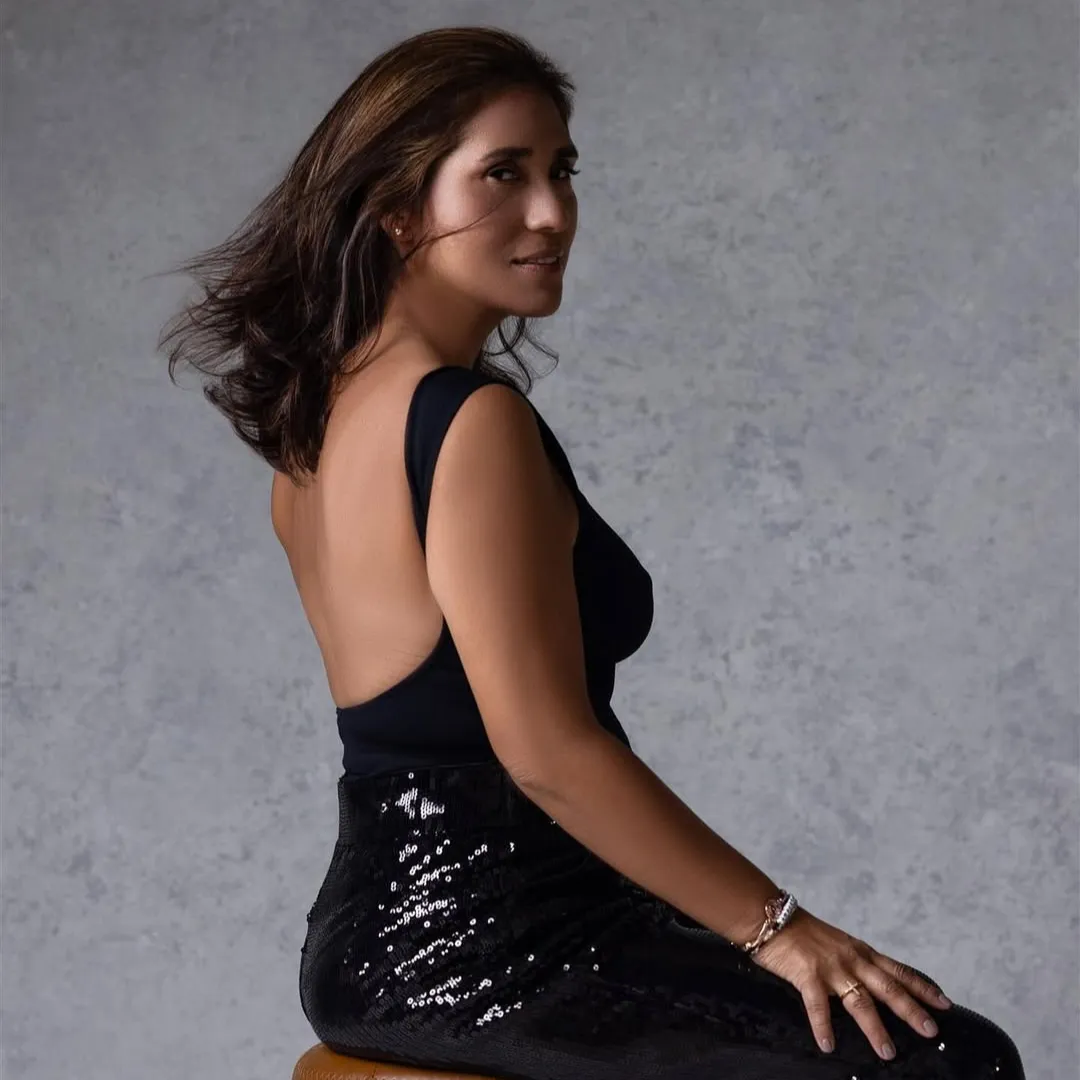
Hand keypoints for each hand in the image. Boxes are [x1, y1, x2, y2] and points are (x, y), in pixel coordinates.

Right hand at [748, 908, 952, 1059]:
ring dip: (875, 1028)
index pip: (898, 970)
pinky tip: (828, 1045)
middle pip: (888, 987)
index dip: (922, 986)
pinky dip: (823, 1026)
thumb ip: (855, 962)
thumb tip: (873, 984)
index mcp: (860, 951)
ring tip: (887, 1052)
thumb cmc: (801, 932)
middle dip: (911, 1010)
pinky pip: (818, 1005)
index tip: (945, 1003)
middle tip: (931, 1031)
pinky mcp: (807, 974)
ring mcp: (830, 967)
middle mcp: (851, 959)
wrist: (771, 917)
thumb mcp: (837, 943)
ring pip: (859, 1000)